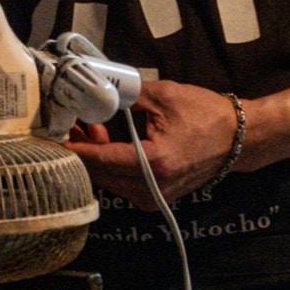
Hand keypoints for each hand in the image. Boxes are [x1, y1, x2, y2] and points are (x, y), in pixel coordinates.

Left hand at [69, 79, 242, 208]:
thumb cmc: (205, 114)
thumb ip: (126, 95)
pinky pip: (120, 184)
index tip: (51, 135)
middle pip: (99, 173)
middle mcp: (151, 188)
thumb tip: (95, 90)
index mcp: (154, 163)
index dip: (74, 147)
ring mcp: (153, 198)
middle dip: (81, 149)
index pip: (102, 159)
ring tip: (92, 127)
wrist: (238, 139)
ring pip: (107, 181)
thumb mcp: (163, 95)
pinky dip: (109, 165)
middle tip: (72, 122)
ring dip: (94, 157)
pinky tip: (108, 142)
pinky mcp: (155, 199)